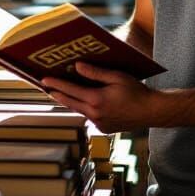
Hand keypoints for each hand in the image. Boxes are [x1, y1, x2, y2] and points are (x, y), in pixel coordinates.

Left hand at [42, 61, 162, 133]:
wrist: (151, 112)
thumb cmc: (136, 92)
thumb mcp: (116, 77)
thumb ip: (95, 73)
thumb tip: (77, 66)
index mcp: (97, 100)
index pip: (70, 90)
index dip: (56, 83)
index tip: (44, 79)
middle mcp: (95, 114)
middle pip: (70, 102)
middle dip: (57, 94)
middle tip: (46, 86)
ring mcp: (99, 124)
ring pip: (79, 110)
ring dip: (70, 101)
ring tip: (61, 92)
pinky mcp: (104, 129)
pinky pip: (89, 116)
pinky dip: (84, 108)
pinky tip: (84, 101)